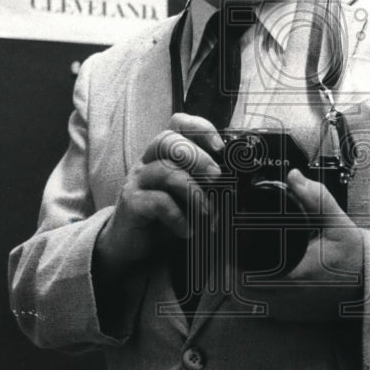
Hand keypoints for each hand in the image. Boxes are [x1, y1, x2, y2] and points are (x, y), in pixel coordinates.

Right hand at [95, 113, 223, 275]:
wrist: (133, 245)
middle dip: (197, 157)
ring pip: (165, 170)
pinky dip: (177, 216)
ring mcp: (138, 181)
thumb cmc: (166, 216)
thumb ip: (207, 184)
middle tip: (216, 177)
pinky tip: (187, 230)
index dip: (200, 128)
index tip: (221, 147)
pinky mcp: (131, 203)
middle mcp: (149, 161)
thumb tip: (238, 183)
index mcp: (165, 153)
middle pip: (168, 140)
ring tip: (207, 213)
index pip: (178, 124)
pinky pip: (157, 201)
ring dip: (193, 191)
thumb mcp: (190, 196)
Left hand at [235, 168, 364, 324]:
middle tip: (227, 245)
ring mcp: (288, 312)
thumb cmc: (353, 255)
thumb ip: (316, 198)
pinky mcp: (291, 317)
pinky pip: (260, 309)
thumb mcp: (337, 223)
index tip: (226, 240)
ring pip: (246, 302)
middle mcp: (288, 300)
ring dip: (237, 282)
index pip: (243, 276)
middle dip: (227, 267)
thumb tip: (295, 177)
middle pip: (238, 290)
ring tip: (236, 259)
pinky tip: (252, 276)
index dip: (228, 259)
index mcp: (294, 279)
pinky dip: (251, 294)